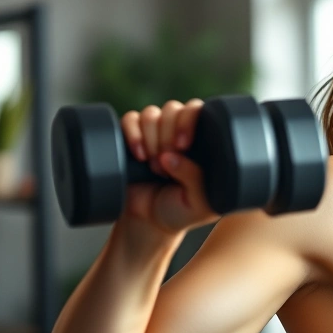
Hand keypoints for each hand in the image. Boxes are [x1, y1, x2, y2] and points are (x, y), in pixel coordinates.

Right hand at [119, 99, 218, 235]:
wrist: (148, 223)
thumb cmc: (180, 212)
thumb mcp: (199, 203)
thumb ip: (196, 179)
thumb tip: (173, 156)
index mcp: (202, 142)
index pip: (199, 111)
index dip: (189, 121)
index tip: (183, 145)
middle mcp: (179, 132)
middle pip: (174, 109)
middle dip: (167, 136)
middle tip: (164, 164)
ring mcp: (155, 133)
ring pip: (152, 113)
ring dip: (151, 139)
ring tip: (154, 167)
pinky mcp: (132, 137)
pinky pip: (130, 119)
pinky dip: (132, 134)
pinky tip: (138, 155)